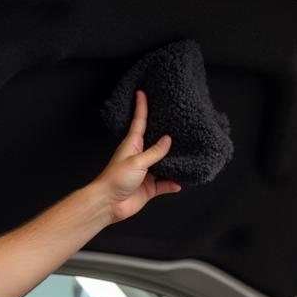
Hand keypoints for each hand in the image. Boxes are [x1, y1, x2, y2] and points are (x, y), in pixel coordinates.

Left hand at [97, 90, 180, 223]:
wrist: (108, 204)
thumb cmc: (115, 179)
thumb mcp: (137, 161)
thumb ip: (154, 152)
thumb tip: (168, 140)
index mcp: (132, 145)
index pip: (139, 122)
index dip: (141, 107)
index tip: (141, 92)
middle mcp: (140, 157)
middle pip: (155, 142)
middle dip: (165, 134)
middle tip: (177, 122)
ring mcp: (145, 173)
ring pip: (163, 164)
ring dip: (173, 162)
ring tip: (187, 153)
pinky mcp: (148, 188)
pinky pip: (164, 184)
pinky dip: (172, 184)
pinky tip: (181, 182)